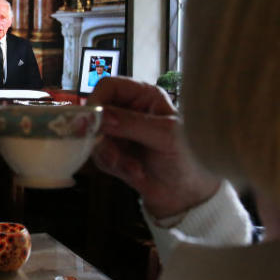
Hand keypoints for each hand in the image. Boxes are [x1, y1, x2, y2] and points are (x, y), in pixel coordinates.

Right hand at [88, 77, 219, 218]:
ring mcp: (119, 133)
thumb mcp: (163, 135)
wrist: (187, 192)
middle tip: (113, 154)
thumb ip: (131, 123)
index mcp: (143, 96)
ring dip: (110, 155)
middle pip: (95, 113)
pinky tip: (135, 172)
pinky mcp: (113, 153)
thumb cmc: (187, 156)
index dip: (97, 100)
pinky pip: (99, 157)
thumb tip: (99, 116)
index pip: (109, 87)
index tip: (92, 122)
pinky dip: (114, 167)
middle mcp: (128, 110)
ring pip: (94, 137)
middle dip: (102, 136)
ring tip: (133, 168)